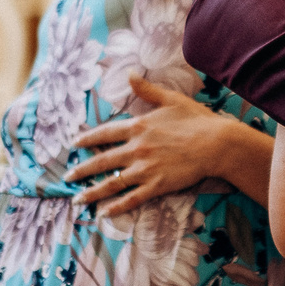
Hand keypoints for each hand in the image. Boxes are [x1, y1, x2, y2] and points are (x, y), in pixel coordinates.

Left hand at [69, 76, 272, 214]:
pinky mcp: (156, 185)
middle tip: (67, 178)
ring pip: (112, 183)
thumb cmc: (196, 119)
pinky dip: (116, 206)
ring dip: (92, 192)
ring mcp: (145, 169)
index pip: (104, 133)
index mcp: (137, 126)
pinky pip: (131, 198)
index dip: (86, 139)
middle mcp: (136, 148)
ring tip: (77, 199)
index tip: (73, 144)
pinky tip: (103, 213)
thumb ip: (146, 89)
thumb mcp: (170, 99)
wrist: (216, 143)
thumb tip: (129, 73)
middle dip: (81, 170)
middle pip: (101, 161)